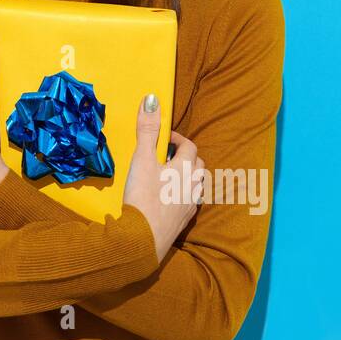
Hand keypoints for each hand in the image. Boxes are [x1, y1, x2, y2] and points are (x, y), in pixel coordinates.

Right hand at [122, 93, 204, 262]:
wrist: (142, 240)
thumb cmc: (143, 196)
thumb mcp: (142, 159)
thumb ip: (148, 130)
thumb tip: (153, 99)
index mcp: (186, 168)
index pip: (189, 146)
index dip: (178, 139)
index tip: (164, 139)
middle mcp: (194, 186)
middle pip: (198, 165)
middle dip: (185, 157)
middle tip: (165, 156)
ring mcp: (190, 205)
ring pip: (196, 185)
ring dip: (186, 177)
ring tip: (168, 176)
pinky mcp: (184, 222)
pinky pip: (189, 202)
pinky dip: (182, 195)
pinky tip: (167, 199)